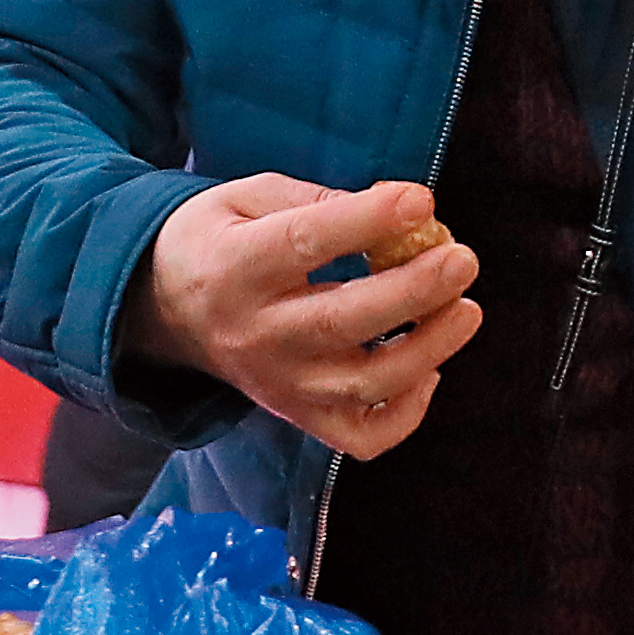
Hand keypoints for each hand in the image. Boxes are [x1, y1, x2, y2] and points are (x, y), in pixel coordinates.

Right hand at [137, 171, 476, 457]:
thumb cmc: (219, 240)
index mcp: (235, 267)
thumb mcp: (245, 197)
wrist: (166, 310)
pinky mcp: (300, 415)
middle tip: (462, 259)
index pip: (304, 245)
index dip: (367, 221)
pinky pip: (362, 437)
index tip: (420, 201)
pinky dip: (407, 413)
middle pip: (341, 322)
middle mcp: (256, 334)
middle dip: (413, 292)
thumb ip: (314, 199)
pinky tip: (429, 368)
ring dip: (426, 349)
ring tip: (467, 309)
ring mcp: (280, 384)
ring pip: (362, 385)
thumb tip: (395, 209)